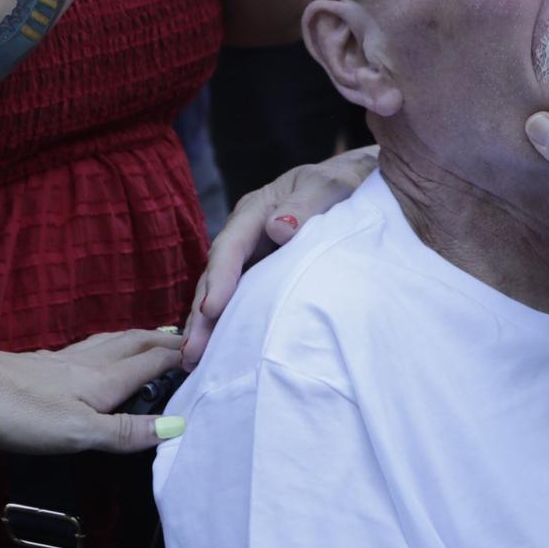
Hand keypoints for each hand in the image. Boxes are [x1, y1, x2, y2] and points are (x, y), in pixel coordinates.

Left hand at [0, 328, 186, 453]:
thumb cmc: (21, 413)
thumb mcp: (79, 432)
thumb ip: (126, 430)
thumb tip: (178, 426)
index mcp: (106, 378)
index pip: (154, 362)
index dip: (181, 358)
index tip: (210, 352)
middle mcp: (90, 362)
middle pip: (136, 343)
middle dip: (165, 341)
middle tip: (189, 340)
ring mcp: (64, 360)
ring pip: (112, 342)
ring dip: (139, 339)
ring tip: (153, 339)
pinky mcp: (43, 365)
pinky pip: (89, 349)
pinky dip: (109, 347)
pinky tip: (95, 355)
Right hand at [181, 144, 377, 368]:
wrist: (357, 189)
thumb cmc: (342, 185)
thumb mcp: (327, 186)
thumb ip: (305, 203)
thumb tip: (277, 228)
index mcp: (255, 211)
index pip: (230, 247)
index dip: (219, 278)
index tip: (212, 308)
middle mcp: (246, 237)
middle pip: (216, 276)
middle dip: (202, 315)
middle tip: (192, 351)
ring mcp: (252, 260)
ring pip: (222, 294)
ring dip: (208, 327)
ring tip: (194, 362)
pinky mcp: (262, 279)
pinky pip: (240, 303)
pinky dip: (227, 327)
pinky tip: (219, 355)